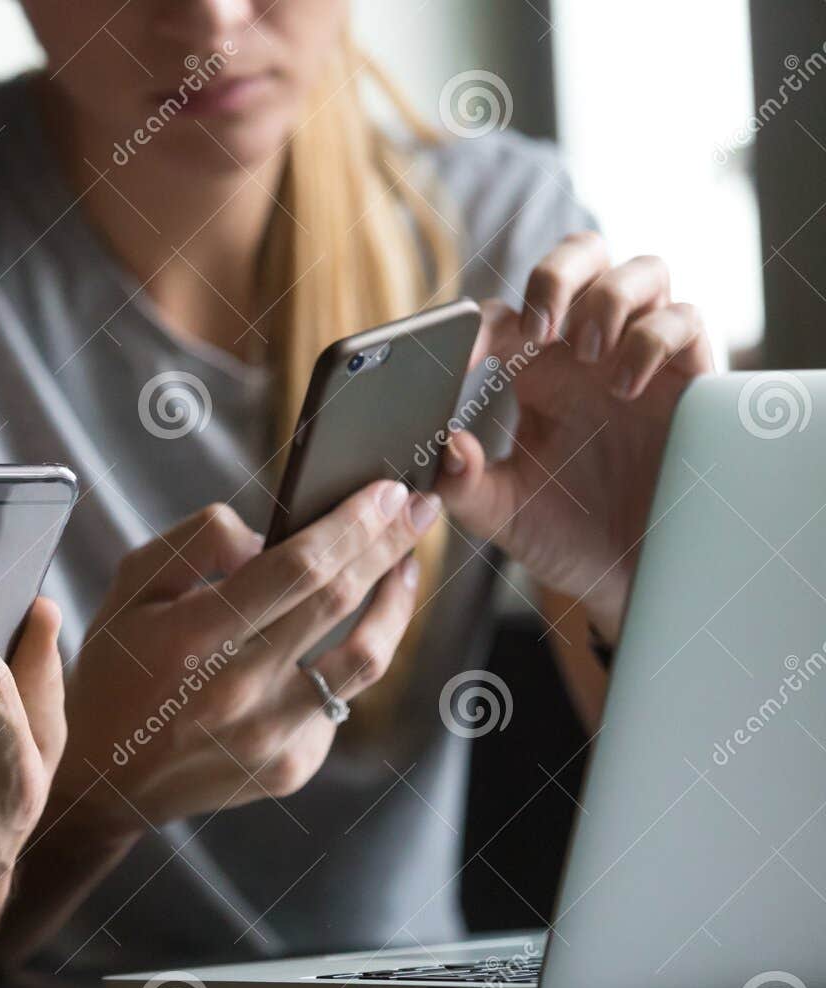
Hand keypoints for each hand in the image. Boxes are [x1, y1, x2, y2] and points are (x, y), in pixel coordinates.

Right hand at [52, 485, 439, 837]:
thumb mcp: (130, 587)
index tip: (387, 491)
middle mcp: (237, 691)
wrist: (104, 778)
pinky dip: (346, 662)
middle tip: (419, 509)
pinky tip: (338, 640)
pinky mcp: (290, 768)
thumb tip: (267, 538)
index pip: (298, 568)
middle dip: (389, 545)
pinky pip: (338, 702)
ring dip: (395, 605)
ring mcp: (269, 737)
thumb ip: (197, 544)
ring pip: (365, 660)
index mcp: (193, 638)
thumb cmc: (115, 670)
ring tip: (403, 569)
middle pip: (341, 602)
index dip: (353, 524)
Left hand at [436, 234, 713, 641]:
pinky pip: (685, 319)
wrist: (631, 579)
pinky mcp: (693, 378)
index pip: (504, 317)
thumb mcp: (503, 515)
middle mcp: (590, 352)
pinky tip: (626, 387)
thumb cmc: (566, 536)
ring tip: (585, 354)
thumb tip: (445, 446)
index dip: (477, 326)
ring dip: (606, 300)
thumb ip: (462, 485)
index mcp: (535, 372)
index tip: (459, 357)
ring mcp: (644, 357)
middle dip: (557, 273)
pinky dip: (652, 338)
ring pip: (640, 271)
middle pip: (582, 256)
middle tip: (537, 326)